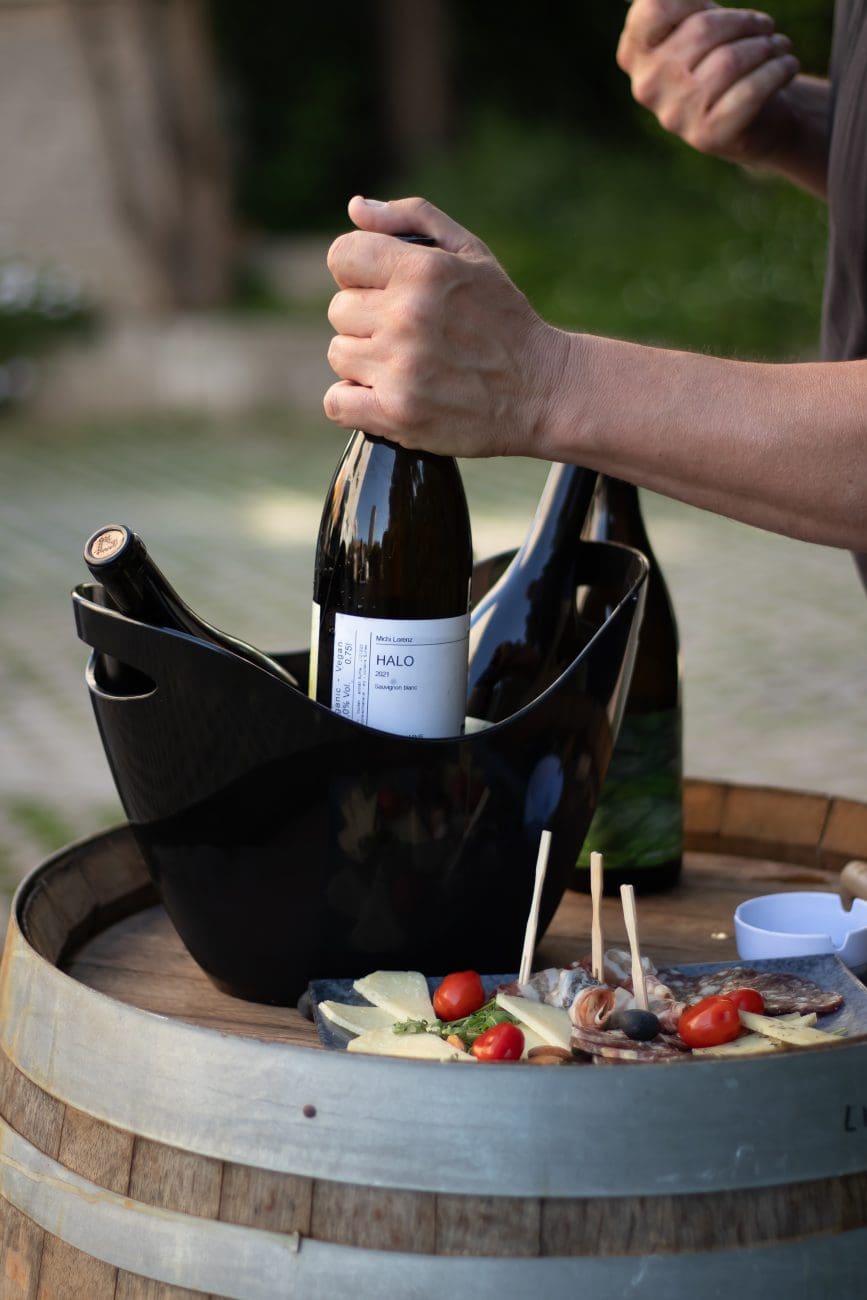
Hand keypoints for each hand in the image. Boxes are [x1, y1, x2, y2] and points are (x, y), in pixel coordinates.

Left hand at [323, 196, 568, 457]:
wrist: (542, 392)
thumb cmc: (505, 320)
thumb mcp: (473, 253)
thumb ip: (413, 219)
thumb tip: (355, 209)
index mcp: (422, 271)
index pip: (342, 256)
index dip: (360, 272)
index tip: (384, 289)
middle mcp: (407, 318)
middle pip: (340, 309)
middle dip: (368, 319)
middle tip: (408, 334)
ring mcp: (400, 369)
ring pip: (339, 354)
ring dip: (365, 361)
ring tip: (407, 365)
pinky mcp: (398, 414)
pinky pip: (337, 402)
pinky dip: (353, 402)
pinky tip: (383, 395)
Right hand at [617, 0, 800, 165]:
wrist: (748, 120)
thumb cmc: (721, 59)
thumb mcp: (699, 24)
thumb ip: (690, 4)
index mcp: (634, 53)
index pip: (655, 7)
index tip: (717, 10)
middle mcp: (647, 86)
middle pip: (703, 29)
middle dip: (745, 22)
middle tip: (764, 28)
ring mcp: (674, 115)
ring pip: (730, 60)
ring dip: (767, 46)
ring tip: (779, 47)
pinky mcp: (706, 136)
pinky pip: (750, 91)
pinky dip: (778, 70)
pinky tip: (787, 66)